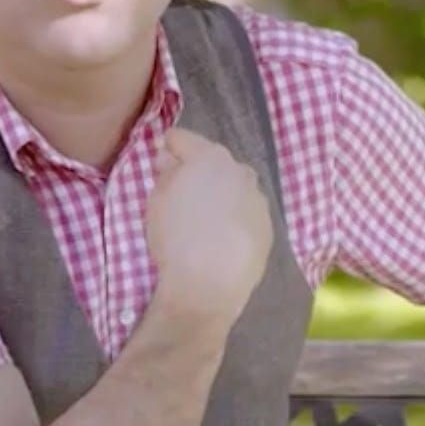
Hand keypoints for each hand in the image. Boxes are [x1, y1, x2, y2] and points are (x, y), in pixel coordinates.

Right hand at [146, 128, 273, 330]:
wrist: (206, 287)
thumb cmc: (174, 238)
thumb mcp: (156, 200)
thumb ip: (166, 171)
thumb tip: (172, 160)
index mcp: (209, 157)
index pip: (182, 138)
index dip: (166, 147)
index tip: (158, 163)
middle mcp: (240, 170)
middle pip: (212, 161)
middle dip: (196, 170)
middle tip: (179, 193)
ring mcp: (258, 199)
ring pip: (234, 186)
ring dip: (219, 193)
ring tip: (203, 219)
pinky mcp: (267, 226)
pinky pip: (245, 212)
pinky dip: (234, 217)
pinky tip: (221, 238)